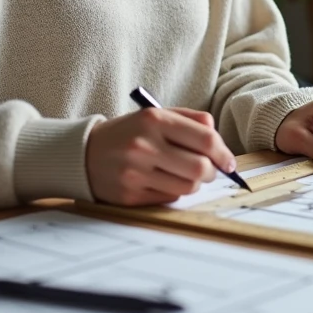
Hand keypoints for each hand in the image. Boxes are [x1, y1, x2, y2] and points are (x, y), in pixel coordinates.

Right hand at [85, 107, 236, 205]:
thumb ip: (189, 119)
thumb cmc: (128, 133)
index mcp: (154, 120)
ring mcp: (136, 172)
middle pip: (200, 167)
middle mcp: (145, 145)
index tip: (229, 161)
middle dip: (212, 172)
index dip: (224, 152)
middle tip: (210, 171)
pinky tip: (164, 181)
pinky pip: (169, 197)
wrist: (83, 154)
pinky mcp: (130, 195)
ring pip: (187, 186)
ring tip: (184, 174)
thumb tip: (217, 135)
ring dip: (194, 183)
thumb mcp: (154, 115)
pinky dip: (174, 191)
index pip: (205, 139)